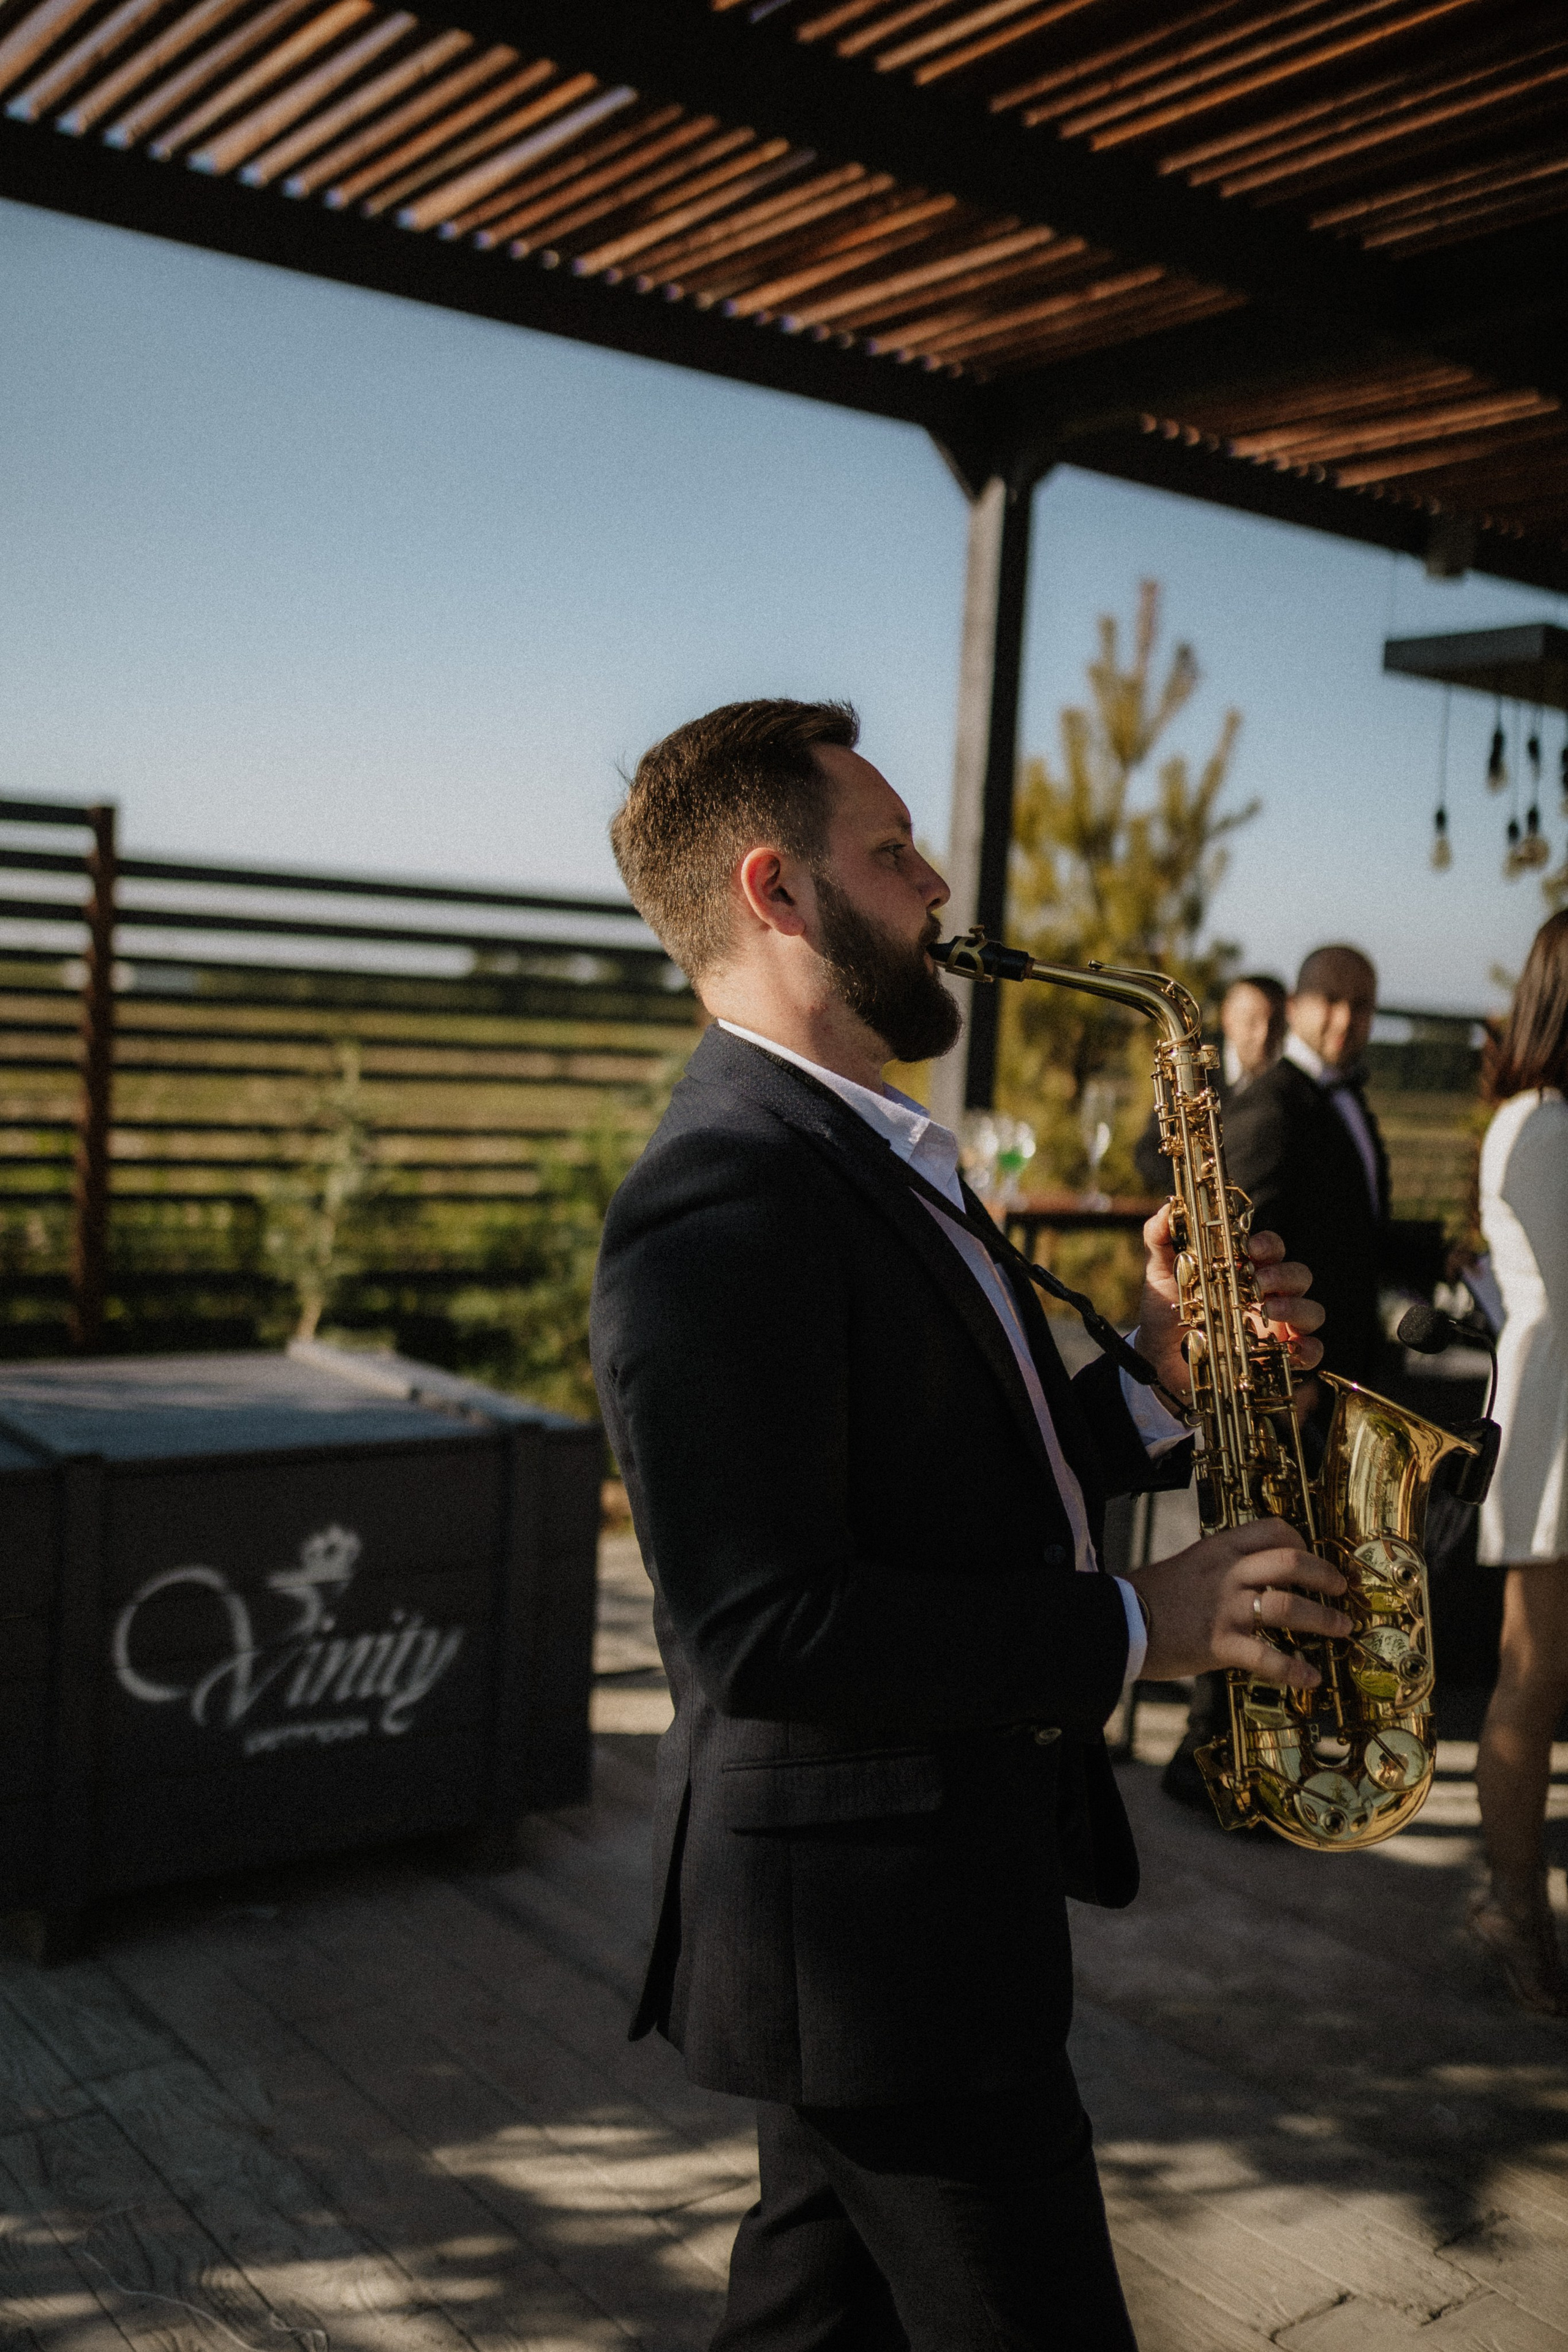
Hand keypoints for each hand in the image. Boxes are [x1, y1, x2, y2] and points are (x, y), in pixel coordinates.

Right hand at [1130, 1519, 1349, 1689]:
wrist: (1115, 1622)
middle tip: (1341, 1590)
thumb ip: (1222, 1568)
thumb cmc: (1150, 1597)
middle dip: (1325, 1576)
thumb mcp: (1188, 1565)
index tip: (1312, 1558)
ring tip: (1341, 1630)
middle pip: (1291, 1562)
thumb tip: (1255, 1579)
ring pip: (1288, 1607)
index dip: (1302, 1542)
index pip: (1273, 1530)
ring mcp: (1224, 1608)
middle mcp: (1227, 1573)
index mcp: (1219, 1548)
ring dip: (1322, 1619)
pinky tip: (1310, 1678)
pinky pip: (1267, 1658)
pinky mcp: (1218, 1644)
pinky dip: (1294, 1670)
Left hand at [1132, 1204, 1324, 1403]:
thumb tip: (1169, 1207)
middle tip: (1258, 1282)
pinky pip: (1312, 1352)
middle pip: (1297, 1275)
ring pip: (1311, 1310)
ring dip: (1296, 1308)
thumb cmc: (1165, 1313)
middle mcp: (1267, 1295)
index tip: (1250, 1249)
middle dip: (1283, 1275)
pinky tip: (1291, 1350)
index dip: (1268, 1245)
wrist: (1158, 1360)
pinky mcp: (1280, 1359)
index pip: (1271, 1248)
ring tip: (1268, 1311)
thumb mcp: (1159, 1274)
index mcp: (1245, 1269)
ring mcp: (1278, 1327)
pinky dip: (1309, 1349)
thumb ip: (1161, 1239)